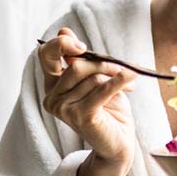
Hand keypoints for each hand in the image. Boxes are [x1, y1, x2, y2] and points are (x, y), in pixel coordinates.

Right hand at [39, 27, 137, 166]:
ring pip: (91, 78)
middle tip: (121, 67)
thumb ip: (80, 59)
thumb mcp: (93, 79)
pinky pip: (102, 90)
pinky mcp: (80, 117)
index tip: (83, 45)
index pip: (45, 55)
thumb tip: (64, 31)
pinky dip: (119, 81)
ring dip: (114, 76)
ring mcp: (63, 109)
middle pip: (76, 66)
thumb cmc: (107, 110)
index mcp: (52, 86)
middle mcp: (52, 98)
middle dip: (102, 63)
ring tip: (128, 83)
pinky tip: (131, 79)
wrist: (118, 144)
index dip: (61, 44)